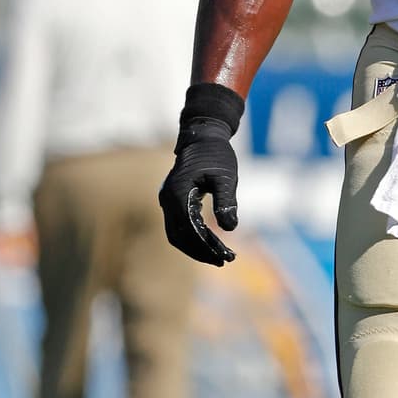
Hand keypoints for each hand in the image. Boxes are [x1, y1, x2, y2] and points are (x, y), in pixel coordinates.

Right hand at [159, 84, 244, 267]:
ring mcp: (167, 201)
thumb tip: (231, 228)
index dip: (205, 246)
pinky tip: (211, 243)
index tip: (224, 256)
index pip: (188, 229)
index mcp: (177, 193)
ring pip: (176, 234)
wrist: (203, 137)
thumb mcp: (226, 176)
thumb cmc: (216, 154)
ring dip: (196, 248)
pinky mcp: (172, 202)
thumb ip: (227, 200)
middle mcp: (167, 199)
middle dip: (200, 251)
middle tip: (224, 261)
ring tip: (219, 257)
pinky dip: (193, 238)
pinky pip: (178, 226)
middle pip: (179, 236)